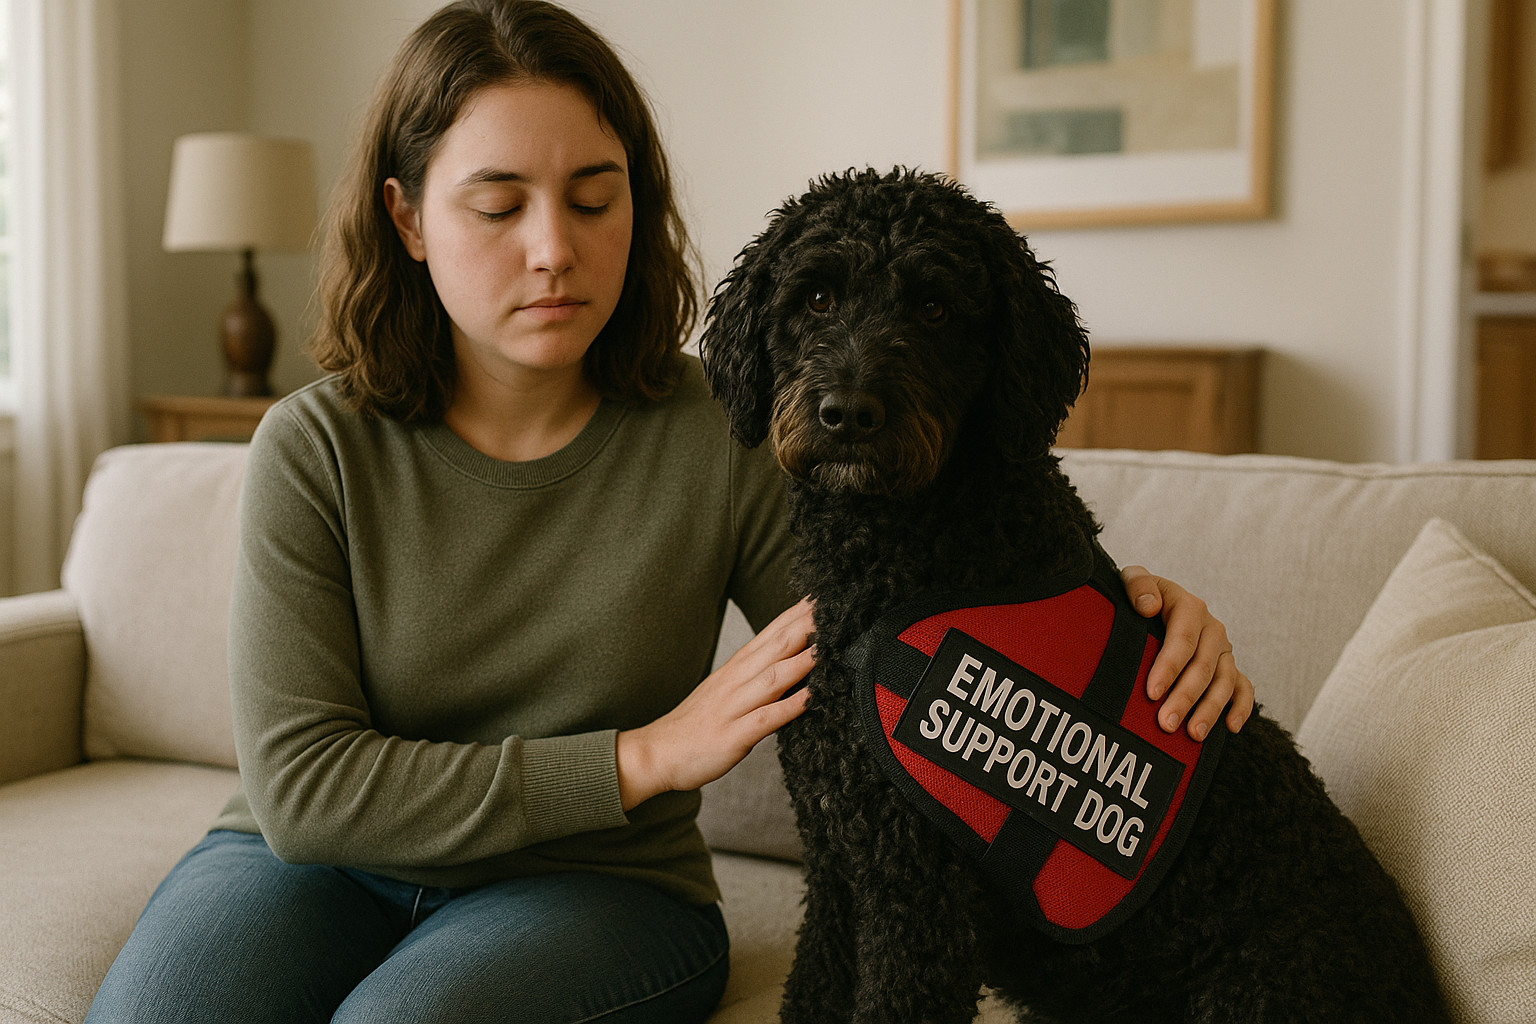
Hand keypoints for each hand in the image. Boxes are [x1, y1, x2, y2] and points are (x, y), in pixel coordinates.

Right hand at [615, 598, 814, 809]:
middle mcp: (737, 680)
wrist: (658, 752)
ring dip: (803, 659)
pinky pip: (765, 718)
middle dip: (807, 624)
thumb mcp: (730, 688)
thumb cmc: (699, 722)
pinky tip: (811, 698)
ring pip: (773, 677)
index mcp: (738, 667)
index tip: (826, 594)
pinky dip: (789, 706)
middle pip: (777, 645)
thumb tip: (796, 659)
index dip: (799, 612)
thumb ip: (760, 672)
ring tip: (830, 644)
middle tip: (836, 604)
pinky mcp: (733, 734)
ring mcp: (734, 706)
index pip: (774, 631)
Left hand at [1120, 566, 1253, 739]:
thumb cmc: (1141, 596)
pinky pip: (1243, 688)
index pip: (1182, 640)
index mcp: (1189, 607)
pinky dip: (1241, 707)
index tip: (1152, 692)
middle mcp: (1212, 629)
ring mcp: (1223, 649)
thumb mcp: (1135, 580)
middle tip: (1166, 723)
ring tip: (1194, 734)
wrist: (1155, 601)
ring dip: (1210, 709)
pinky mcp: (1229, 667)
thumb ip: (1139, 585)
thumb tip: (1149, 605)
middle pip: (1203, 667)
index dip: (1169, 667)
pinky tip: (1230, 727)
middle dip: (1185, 697)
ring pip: (1224, 682)